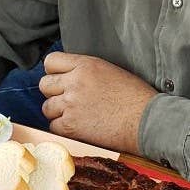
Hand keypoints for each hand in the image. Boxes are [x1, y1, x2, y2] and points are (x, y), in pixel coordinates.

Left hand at [39, 52, 156, 153]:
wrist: (146, 121)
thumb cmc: (135, 97)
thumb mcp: (111, 70)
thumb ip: (86, 71)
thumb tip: (70, 76)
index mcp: (86, 65)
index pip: (51, 61)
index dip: (54, 72)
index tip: (61, 79)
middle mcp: (75, 82)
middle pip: (44, 84)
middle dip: (53, 92)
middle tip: (68, 100)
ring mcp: (71, 105)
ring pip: (46, 107)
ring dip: (58, 112)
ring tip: (76, 115)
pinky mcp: (71, 127)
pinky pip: (53, 126)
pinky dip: (63, 128)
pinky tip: (79, 127)